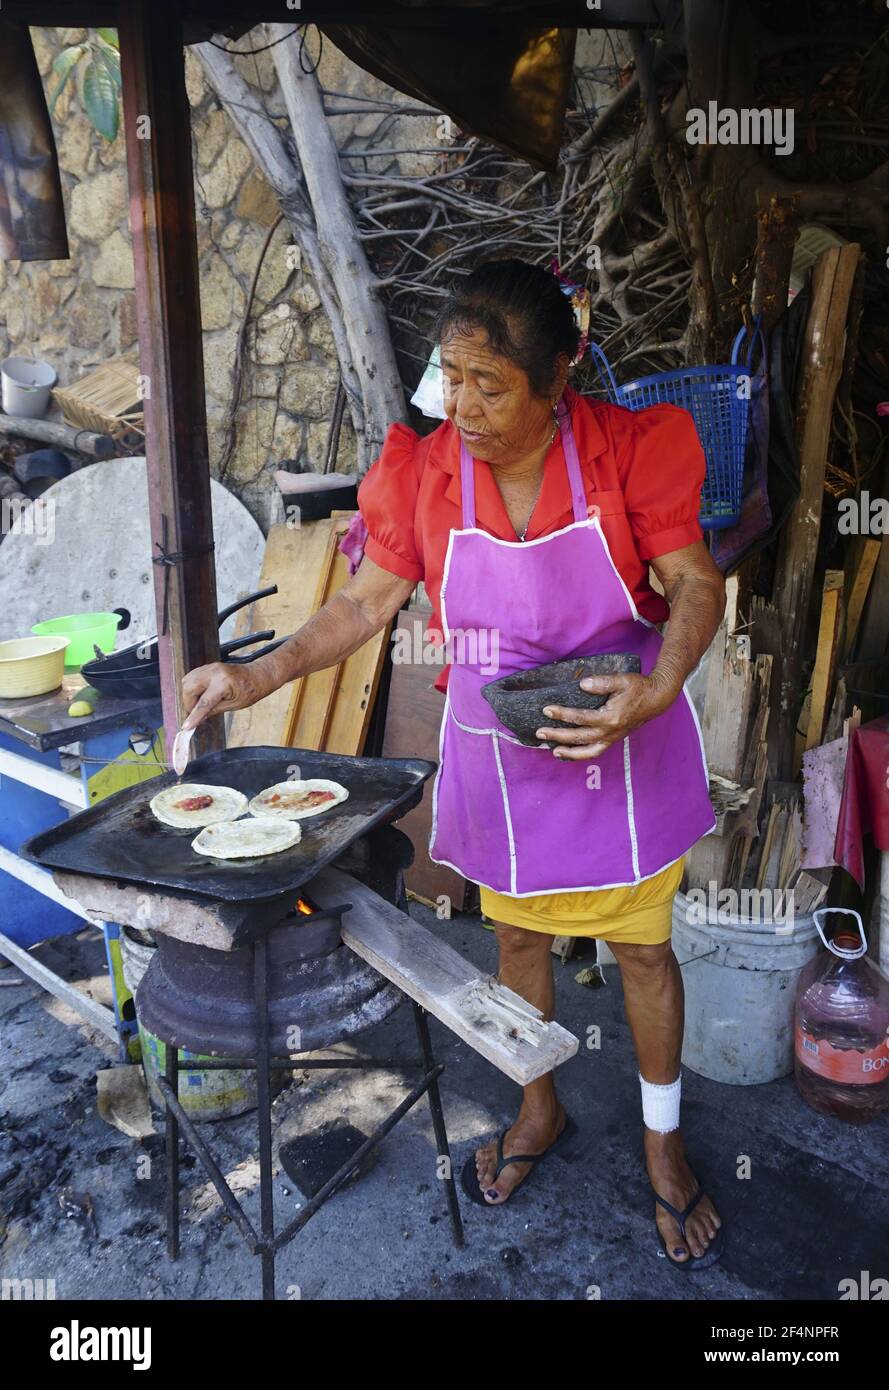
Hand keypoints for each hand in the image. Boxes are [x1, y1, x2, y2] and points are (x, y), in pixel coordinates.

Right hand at [181, 660, 272, 729]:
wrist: (258, 675)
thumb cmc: (250, 690)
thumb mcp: (234, 705)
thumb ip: (213, 710)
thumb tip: (197, 719)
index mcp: (224, 683)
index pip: (204, 702)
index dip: (194, 716)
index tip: (187, 726)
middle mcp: (214, 672)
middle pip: (188, 687)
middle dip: (188, 702)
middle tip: (195, 713)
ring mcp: (210, 667)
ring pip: (187, 681)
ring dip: (189, 695)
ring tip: (200, 704)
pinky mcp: (208, 666)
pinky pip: (192, 676)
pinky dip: (192, 688)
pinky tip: (201, 695)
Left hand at [535, 672, 676, 760]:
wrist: (656, 700)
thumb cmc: (638, 688)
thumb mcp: (621, 680)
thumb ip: (602, 683)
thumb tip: (583, 684)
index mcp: (610, 717)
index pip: (580, 718)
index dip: (562, 714)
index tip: (547, 710)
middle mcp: (610, 732)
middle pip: (579, 737)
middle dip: (558, 735)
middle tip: (540, 732)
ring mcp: (612, 738)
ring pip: (587, 751)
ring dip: (569, 752)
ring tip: (553, 750)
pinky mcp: (613, 740)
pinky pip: (595, 752)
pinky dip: (581, 755)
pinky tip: (569, 753)